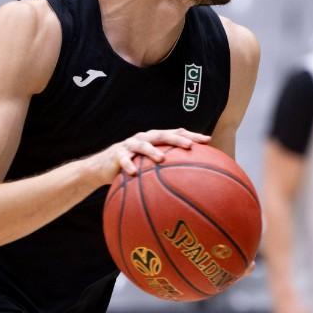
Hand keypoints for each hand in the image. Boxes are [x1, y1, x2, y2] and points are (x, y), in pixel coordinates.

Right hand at [88, 128, 209, 182]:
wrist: (103, 167)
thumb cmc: (134, 166)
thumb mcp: (151, 165)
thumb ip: (168, 166)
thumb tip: (194, 180)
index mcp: (156, 138)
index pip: (177, 133)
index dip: (192, 135)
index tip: (208, 140)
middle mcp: (145, 138)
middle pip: (163, 135)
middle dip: (177, 139)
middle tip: (190, 146)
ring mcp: (130, 144)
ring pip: (143, 145)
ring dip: (152, 151)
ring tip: (161, 159)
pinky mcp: (117, 153)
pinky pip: (123, 159)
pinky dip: (129, 165)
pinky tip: (134, 173)